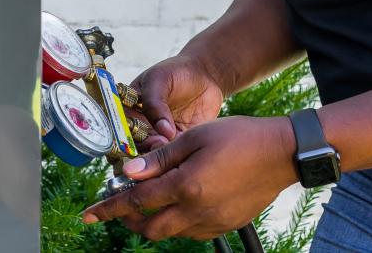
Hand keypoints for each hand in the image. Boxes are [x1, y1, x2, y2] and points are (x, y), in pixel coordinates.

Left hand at [80, 116, 297, 240]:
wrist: (283, 153)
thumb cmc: (239, 137)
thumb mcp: (194, 137)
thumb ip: (159, 158)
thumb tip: (128, 173)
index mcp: (186, 186)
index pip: (137, 201)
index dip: (109, 207)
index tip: (89, 215)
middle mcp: (198, 211)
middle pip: (151, 228)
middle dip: (128, 220)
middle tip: (118, 207)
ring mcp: (214, 222)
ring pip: (171, 233)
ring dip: (153, 222)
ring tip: (147, 202)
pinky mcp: (227, 225)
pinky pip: (192, 233)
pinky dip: (177, 223)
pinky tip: (178, 205)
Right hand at [128, 53, 226, 148]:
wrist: (205, 73)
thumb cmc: (176, 71)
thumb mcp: (160, 80)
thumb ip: (155, 103)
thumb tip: (162, 131)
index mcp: (129, 108)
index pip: (119, 127)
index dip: (122, 137)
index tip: (134, 139)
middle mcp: (141, 124)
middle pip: (134, 145)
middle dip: (142, 149)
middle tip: (157, 144)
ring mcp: (159, 134)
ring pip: (152, 152)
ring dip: (158, 155)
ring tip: (168, 146)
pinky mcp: (177, 140)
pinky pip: (173, 152)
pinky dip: (175, 155)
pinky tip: (181, 149)